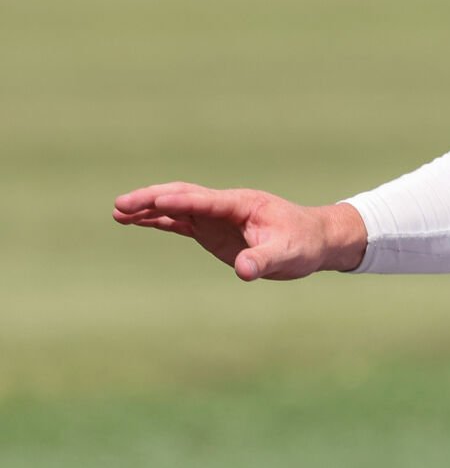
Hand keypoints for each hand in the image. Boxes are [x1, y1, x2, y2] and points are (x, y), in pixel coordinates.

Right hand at [112, 183, 367, 280]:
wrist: (313, 241)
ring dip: (148, 209)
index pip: (204, 200)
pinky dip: (158, 221)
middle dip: (152, 199)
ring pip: (176, 208)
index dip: (180, 201)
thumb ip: (264, 260)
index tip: (155, 202)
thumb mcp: (288, 254)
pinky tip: (135, 222)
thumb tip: (243, 270)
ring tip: (117, 213)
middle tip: (121, 205)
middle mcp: (224, 206)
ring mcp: (216, 217)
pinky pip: (180, 222)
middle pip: (182, 197)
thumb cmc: (303, 243)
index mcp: (242, 204)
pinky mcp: (212, 231)